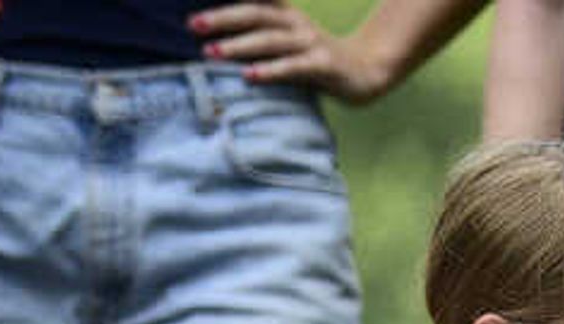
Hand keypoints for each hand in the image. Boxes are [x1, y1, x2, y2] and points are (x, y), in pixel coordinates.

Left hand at [191, 4, 411, 99]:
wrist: (370, 70)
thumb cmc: (318, 58)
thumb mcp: (287, 41)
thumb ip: (259, 36)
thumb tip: (217, 41)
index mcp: (285, 14)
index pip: (253, 1)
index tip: (195, 8)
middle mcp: (296, 23)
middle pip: (255, 14)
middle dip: (222, 18)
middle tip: (193, 25)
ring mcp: (311, 43)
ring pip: (270, 39)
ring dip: (239, 45)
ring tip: (211, 52)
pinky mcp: (325, 65)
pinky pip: (294, 66)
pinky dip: (270, 70)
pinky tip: (250, 76)